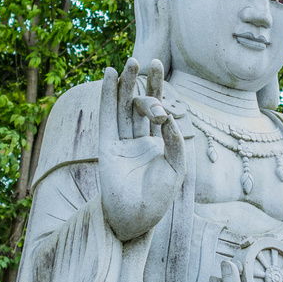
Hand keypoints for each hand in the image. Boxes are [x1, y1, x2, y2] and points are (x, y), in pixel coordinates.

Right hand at [98, 57, 185, 241]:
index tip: (157, 65)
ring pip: (122, 107)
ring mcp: (121, 142)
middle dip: (143, 86)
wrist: (137, 219)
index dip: (157, 87)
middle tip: (144, 64)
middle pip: (139, 104)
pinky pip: (107, 117)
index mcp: (158, 143)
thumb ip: (174, 140)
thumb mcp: (176, 166)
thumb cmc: (159, 198)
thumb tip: (167, 115)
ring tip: (128, 62)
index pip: (157, 108)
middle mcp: (138, 140)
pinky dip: (106, 96)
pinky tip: (108, 76)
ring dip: (125, 84)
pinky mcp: (107, 147)